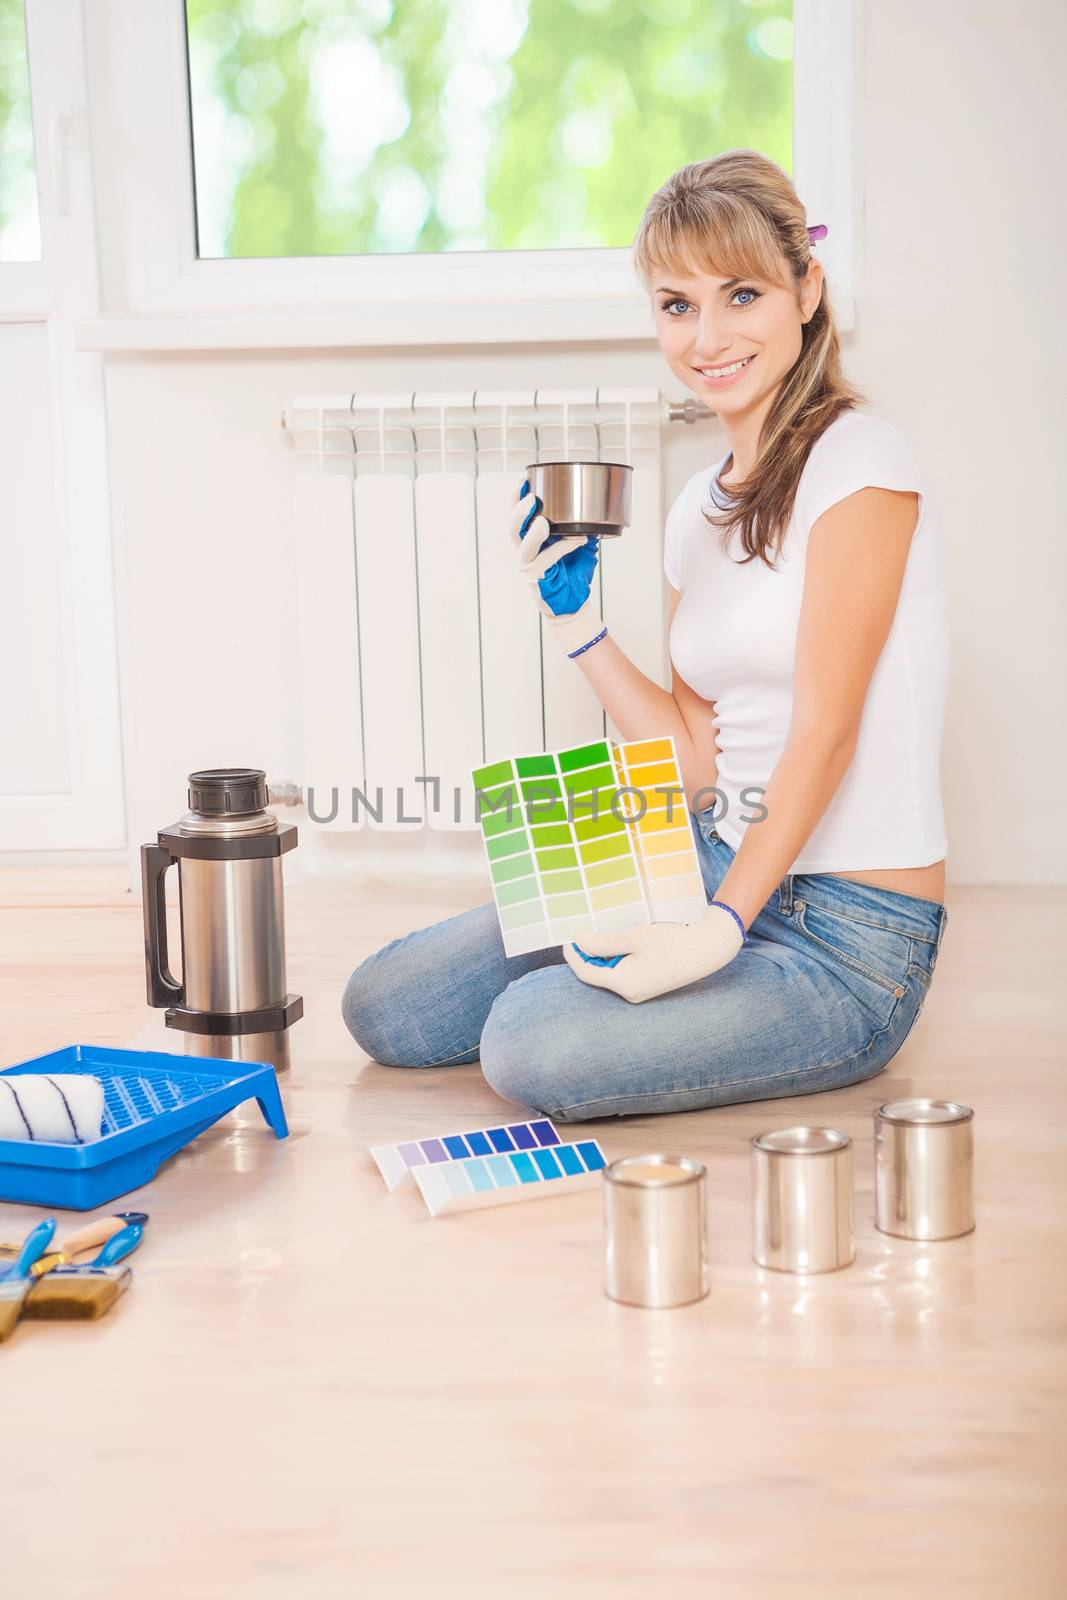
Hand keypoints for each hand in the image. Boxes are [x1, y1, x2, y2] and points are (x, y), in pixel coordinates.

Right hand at [509, 476, 605, 655]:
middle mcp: (525, 553)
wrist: (574, 603)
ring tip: (542, 521)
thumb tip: (597, 508)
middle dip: (518, 512)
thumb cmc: (572, 573)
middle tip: (530, 497)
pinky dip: (564, 547)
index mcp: (530, 541)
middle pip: (512, 529)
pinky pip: (548, 560)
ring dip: (532, 532)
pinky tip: (578, 539)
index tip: (524, 479)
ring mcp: (529, 567)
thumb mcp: (578, 544)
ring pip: (523, 547)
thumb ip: (580, 526)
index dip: (516, 499)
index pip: (517, 517)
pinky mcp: (537, 580)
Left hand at [562, 903, 745, 1002]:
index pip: (586, 973)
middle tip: (587, 930)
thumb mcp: (633, 938)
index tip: (566, 938)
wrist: (706, 950)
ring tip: (612, 933)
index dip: (573, 955)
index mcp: (623, 984)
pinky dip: (620, 957)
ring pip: (612, 971)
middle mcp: (629, 993)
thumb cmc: (671, 943)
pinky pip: (625, 972)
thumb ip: (602, 942)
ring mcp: (639, 991)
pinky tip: (628, 940)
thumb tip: (578, 941)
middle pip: (598, 973)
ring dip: (607, 953)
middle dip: (590, 953)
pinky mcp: (648, 985)